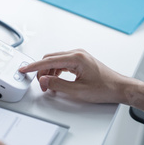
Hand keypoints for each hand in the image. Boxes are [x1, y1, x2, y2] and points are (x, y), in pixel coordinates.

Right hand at [19, 49, 143, 116]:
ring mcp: (79, 56)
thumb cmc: (105, 88)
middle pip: (50, 59)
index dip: (33, 66)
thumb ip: (58, 84)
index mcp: (76, 58)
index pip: (48, 60)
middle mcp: (77, 54)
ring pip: (55, 61)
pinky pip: (62, 64)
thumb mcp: (78, 91)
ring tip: (49, 86)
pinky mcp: (80, 61)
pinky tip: (56, 82)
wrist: (119, 88)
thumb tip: (44, 80)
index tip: (24, 69)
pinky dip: (56, 72)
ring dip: (49, 73)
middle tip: (40, 85)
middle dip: (42, 72)